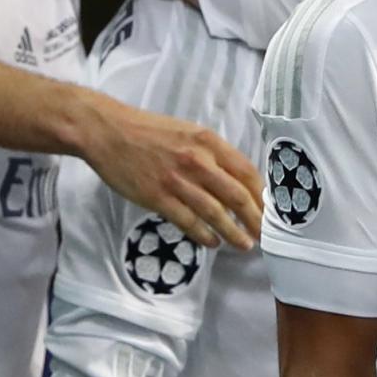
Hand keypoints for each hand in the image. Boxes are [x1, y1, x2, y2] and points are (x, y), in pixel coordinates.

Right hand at [78, 94, 261, 248]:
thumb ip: (212, 154)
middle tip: (264, 235)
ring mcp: (177, 181)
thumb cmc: (149, 131)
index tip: (269, 209)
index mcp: (208, 142)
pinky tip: (213, 242)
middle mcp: (197, 161)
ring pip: (215, 213)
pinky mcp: (157, 197)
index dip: (261, 194)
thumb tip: (235, 181)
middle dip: (255, 219)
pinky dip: (204, 235)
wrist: (107, 131)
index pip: (246, 171)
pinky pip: (188, 222)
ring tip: (244, 245)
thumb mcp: (188, 132)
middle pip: (237, 196)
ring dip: (233, 232)